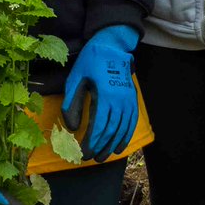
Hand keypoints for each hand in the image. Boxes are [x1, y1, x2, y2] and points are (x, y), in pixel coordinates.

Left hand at [61, 25, 139, 161]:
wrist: (112, 46)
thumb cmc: (90, 61)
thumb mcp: (76, 78)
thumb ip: (72, 102)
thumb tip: (72, 128)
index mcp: (104, 94)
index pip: (99, 126)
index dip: (91, 143)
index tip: (83, 153)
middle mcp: (119, 99)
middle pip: (111, 130)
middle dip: (100, 147)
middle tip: (90, 158)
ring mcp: (128, 100)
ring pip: (122, 129)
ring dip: (112, 145)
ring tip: (103, 156)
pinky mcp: (133, 99)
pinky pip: (131, 122)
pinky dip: (126, 136)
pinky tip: (118, 146)